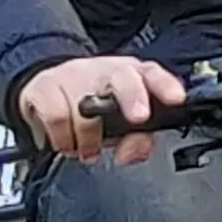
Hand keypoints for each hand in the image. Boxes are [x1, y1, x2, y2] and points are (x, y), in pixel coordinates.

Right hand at [16, 52, 187, 165]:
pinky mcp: (45, 87)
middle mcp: (103, 72)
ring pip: (84, 104)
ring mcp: (73, 76)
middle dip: (132, 96)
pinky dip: (62, 137)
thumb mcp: (119, 126)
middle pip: (122, 76)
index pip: (151, 74)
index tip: (176, 98)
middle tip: (139, 117)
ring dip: (88, 137)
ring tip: (87, 149)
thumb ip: (136, 141)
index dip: (165, 85)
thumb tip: (135, 150)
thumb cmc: (91, 108)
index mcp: (129, 76)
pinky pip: (55, 114)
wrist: (46, 90)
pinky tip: (66, 143)